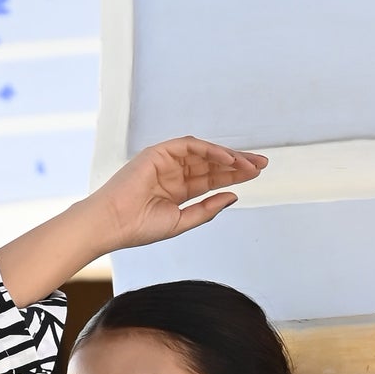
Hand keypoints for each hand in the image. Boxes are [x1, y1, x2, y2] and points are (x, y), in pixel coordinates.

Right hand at [88, 137, 268, 252]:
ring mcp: (165, 161)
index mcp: (177, 190)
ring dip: (228, 156)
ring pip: (204, 153)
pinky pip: (190, 146)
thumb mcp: (181, 222)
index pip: (211, 179)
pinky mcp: (158, 152)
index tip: (256, 175)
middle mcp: (173, 173)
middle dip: (237, 164)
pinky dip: (211, 151)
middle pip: (211, 164)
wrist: (112, 224)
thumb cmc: (138, 228)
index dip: (234, 176)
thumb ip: (206, 209)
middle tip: (262, 165)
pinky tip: (229, 159)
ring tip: (250, 163)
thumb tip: (232, 196)